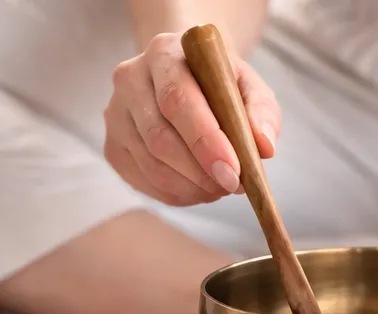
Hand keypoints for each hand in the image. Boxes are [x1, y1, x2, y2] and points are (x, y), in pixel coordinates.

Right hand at [104, 32, 279, 205]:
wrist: (185, 74)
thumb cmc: (218, 82)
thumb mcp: (249, 86)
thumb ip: (261, 112)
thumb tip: (264, 146)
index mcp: (164, 54)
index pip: (177, 100)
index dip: (206, 141)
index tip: (234, 171)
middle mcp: (130, 79)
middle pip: (159, 137)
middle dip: (201, 171)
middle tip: (232, 186)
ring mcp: (115, 114)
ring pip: (150, 164)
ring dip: (191, 187)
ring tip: (220, 187)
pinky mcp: (113, 146)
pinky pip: (142, 181)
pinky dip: (176, 194)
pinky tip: (199, 189)